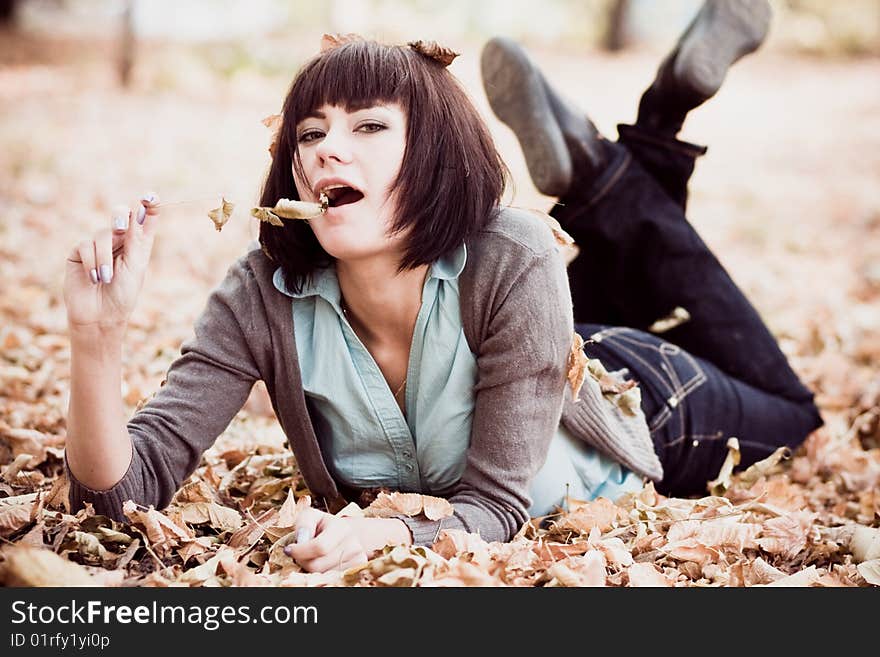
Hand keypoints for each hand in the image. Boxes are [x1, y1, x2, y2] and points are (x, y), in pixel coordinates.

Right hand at [63, 193, 159, 333]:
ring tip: (107, 278)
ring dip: (105, 259)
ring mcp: (98, 245)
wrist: (101, 316)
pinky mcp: (79, 253)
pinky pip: (85, 247)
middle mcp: (119, 240)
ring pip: (101, 235)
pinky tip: (95, 279)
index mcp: (138, 243)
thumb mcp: (135, 266)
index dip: (149, 206)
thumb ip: (135, 240)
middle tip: (121, 227)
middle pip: (120, 215)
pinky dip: (92, 263)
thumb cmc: (123, 294)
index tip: (151, 197)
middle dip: (120, 217)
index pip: (145, 219)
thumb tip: (137, 213)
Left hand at [284, 509, 412, 573]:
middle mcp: (354, 544)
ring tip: (313, 558)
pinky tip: (322, 565)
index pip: (319, 547)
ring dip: (311, 569)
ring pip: (322, 575)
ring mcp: (358, 559)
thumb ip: (304, 523)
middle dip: (303, 562)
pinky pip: (330, 580)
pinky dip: (322, 575)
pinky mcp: (357, 570)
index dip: (300, 551)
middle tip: (300, 555)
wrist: (345, 534)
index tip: (289, 550)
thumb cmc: (323, 526)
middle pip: (318, 565)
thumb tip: (302, 539)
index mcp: (342, 528)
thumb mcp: (311, 517)